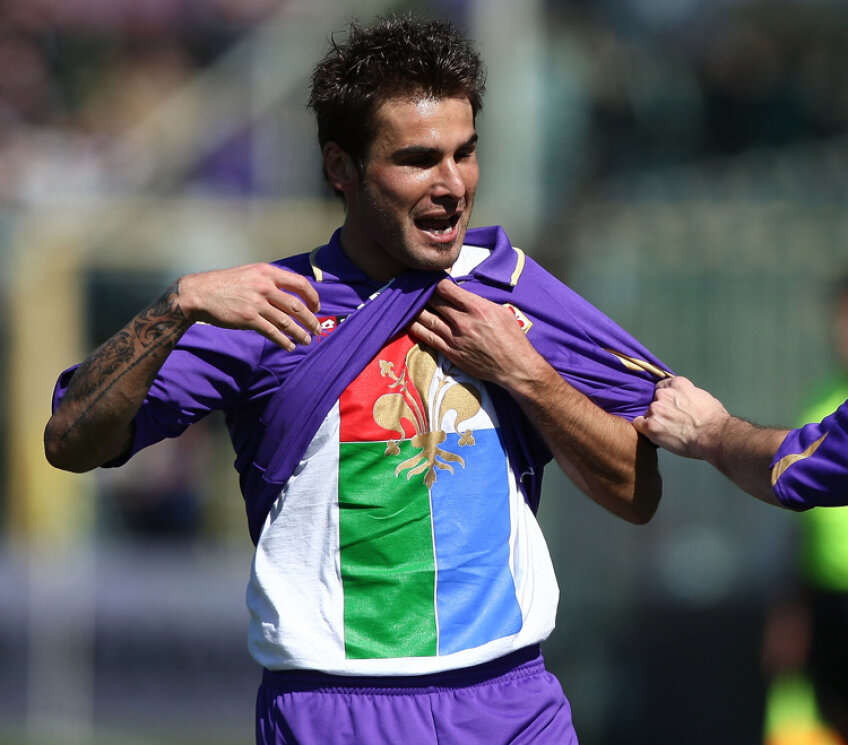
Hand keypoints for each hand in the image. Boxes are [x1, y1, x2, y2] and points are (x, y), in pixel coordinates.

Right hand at [178, 263, 321, 349]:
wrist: (200, 293)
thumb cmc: (225, 283)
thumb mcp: (250, 273)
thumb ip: (270, 280)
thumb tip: (290, 293)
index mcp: (267, 272)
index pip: (300, 283)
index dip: (313, 297)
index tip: (317, 307)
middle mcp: (265, 286)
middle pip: (297, 305)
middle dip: (311, 320)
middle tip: (317, 329)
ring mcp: (257, 303)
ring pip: (287, 321)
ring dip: (300, 333)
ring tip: (307, 340)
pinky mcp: (249, 319)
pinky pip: (272, 332)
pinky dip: (284, 341)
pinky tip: (290, 346)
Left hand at [408, 279, 541, 387]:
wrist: (514, 368)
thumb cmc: (512, 338)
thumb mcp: (500, 311)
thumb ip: (479, 302)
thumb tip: (462, 295)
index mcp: (477, 308)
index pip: (447, 289)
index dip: (436, 281)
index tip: (431, 278)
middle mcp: (463, 323)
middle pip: (434, 302)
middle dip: (423, 293)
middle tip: (415, 287)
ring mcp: (454, 339)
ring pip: (426, 319)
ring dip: (415, 309)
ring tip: (407, 301)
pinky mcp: (450, 353)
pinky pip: (427, 338)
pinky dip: (416, 328)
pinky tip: (408, 321)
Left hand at [633, 376, 729, 458]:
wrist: (713, 435)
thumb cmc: (714, 420)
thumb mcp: (703, 397)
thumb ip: (688, 395)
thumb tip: (685, 400)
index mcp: (677, 384)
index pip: (663, 386)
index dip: (666, 398)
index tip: (670, 406)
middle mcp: (663, 394)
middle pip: (654, 401)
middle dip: (661, 410)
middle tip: (672, 422)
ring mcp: (655, 409)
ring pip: (647, 414)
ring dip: (654, 421)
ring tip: (668, 431)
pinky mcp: (650, 425)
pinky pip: (638, 424)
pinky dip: (644, 429)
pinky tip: (654, 434)